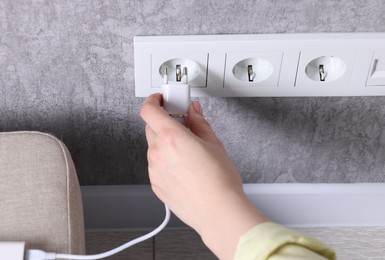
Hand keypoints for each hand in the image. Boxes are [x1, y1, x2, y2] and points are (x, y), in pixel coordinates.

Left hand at [140, 93, 268, 258]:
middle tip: (181, 123)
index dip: (153, 100)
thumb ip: (199, 122)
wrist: (218, 212)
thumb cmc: (219, 181)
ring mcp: (154, 170)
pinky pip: (156, 165)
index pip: (149, 110)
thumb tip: (193, 111)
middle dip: (164, 122)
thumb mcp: (213, 143)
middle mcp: (158, 153)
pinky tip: (184, 167)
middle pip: (151, 127)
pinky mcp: (156, 184)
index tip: (161, 99)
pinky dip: (165, 160)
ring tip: (187, 151)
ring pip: (154, 147)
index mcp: (171, 137)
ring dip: (165, 143)